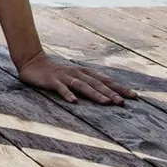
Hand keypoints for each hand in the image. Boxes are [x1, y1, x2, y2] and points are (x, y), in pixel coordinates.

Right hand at [17, 52, 137, 104]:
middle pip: (97, 83)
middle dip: (111, 92)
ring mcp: (65, 76)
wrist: (33, 63)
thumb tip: (109, 94)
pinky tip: (74, 102)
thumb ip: (89, 83)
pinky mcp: (52, 81)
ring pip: (83, 85)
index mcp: (84, 72)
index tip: (134, 96)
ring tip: (106, 102)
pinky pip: (61, 88)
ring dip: (95, 94)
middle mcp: (77, 73)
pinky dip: (68, 94)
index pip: (106, 80)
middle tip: (123, 102)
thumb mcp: (75, 76)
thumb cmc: (57, 73)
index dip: (120, 87)